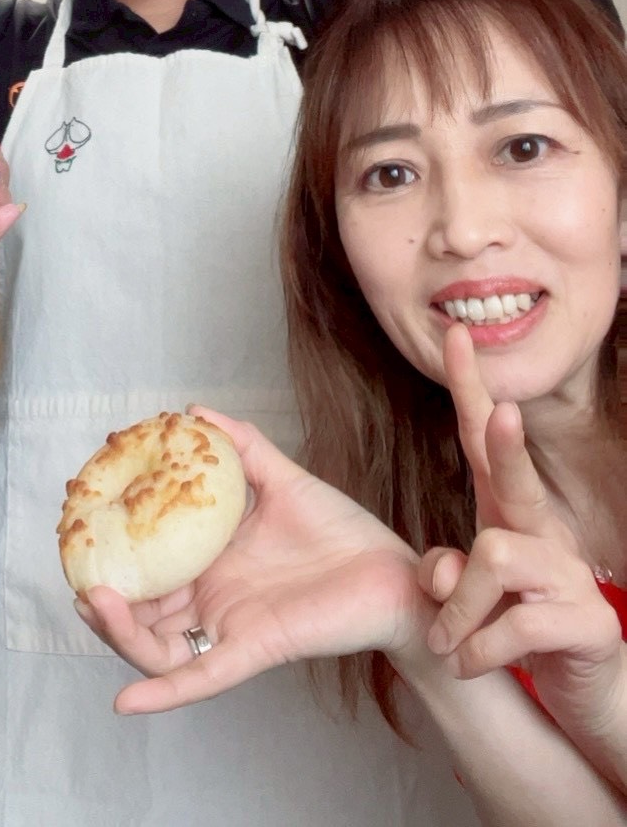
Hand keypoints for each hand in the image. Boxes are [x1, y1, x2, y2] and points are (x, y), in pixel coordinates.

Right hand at [76, 408, 423, 714]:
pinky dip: (163, 692)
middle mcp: (211, 598)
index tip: (80, 523)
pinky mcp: (253, 648)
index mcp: (212, 561)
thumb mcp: (282, 479)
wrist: (394, 573)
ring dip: (119, 634)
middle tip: (76, 574)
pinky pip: (200, 677)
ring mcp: (228, 627)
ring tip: (93, 603)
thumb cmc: (343, 532)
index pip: (149, 565)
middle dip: (102, 599)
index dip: (112, 550)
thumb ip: (240, 446)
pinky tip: (126, 701)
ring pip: (156, 646)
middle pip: (141, 611)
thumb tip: (193, 411)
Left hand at [420, 326, 625, 752]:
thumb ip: (443, 574)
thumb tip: (439, 570)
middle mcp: (543, 533)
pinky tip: (470, 664)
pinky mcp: (589, 623)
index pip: (483, 442)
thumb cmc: (512, 626)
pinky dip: (478, 649)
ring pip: (495, 558)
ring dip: (456, 609)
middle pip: (518, 479)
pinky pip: (517, 626)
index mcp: (508, 514)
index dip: (470, 389)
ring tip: (446, 643)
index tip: (455, 336)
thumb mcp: (466, 595)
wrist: (581, 691)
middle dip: (507, 443)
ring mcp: (571, 575)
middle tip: (502, 410)